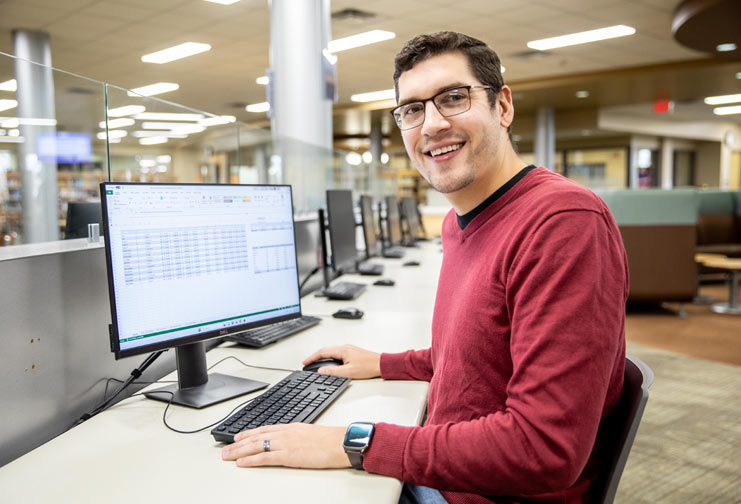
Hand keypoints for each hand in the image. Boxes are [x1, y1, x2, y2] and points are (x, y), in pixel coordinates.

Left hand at [221, 423, 349, 468]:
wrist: (340, 443)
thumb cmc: (330, 440)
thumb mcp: (310, 432)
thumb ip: (297, 435)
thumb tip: (290, 440)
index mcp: (290, 427)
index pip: (264, 429)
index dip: (248, 433)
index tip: (237, 437)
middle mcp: (284, 433)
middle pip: (255, 437)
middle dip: (237, 444)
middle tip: (225, 449)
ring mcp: (285, 444)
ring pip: (256, 446)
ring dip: (239, 452)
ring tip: (227, 456)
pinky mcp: (288, 455)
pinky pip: (265, 458)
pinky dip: (251, 460)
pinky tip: (241, 463)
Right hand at [303, 344, 380, 378]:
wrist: (381, 364)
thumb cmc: (369, 367)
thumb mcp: (349, 372)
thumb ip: (333, 372)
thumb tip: (321, 371)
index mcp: (342, 350)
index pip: (322, 352)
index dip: (312, 357)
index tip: (305, 362)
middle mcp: (345, 347)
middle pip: (325, 350)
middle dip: (315, 357)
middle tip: (308, 363)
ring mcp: (349, 349)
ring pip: (331, 351)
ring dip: (322, 357)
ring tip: (316, 364)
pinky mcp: (352, 353)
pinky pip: (337, 353)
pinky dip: (330, 357)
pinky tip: (330, 363)